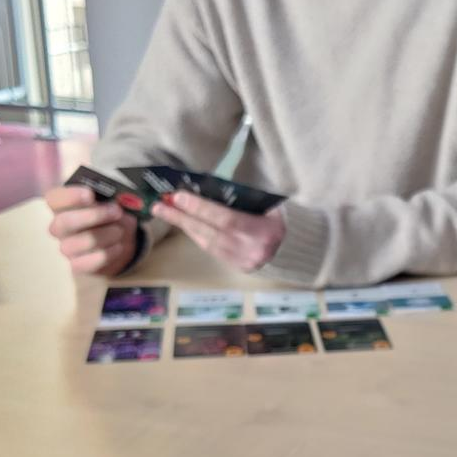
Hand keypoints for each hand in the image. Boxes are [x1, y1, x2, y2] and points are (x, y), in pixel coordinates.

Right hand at [46, 185, 137, 276]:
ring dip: (102, 236)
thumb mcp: (114, 198)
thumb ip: (111, 195)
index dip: (70, 196)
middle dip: (92, 217)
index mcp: (62, 204)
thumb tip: (120, 196)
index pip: (54, 198)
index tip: (90, 194)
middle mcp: (59, 226)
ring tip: (120, 231)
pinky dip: (105, 255)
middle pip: (63, 223)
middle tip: (116, 211)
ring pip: (75, 244)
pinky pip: (85, 264)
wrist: (121, 236)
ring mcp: (66, 247)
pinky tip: (118, 246)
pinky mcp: (77, 265)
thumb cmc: (112, 212)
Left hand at [153, 190, 286, 271]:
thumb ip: (241, 197)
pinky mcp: (239, 267)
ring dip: (185, 226)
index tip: (179, 196)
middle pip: (211, 233)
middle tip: (160, 205)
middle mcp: (253, 251)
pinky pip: (212, 250)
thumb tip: (206, 188)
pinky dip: (197, 236)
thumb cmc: (280, 216)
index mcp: (265, 231)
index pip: (226, 220)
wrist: (296, 244)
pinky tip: (184, 225)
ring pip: (208, 243)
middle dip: (183, 218)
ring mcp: (246, 262)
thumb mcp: (267, 202)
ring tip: (165, 212)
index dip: (201, 208)